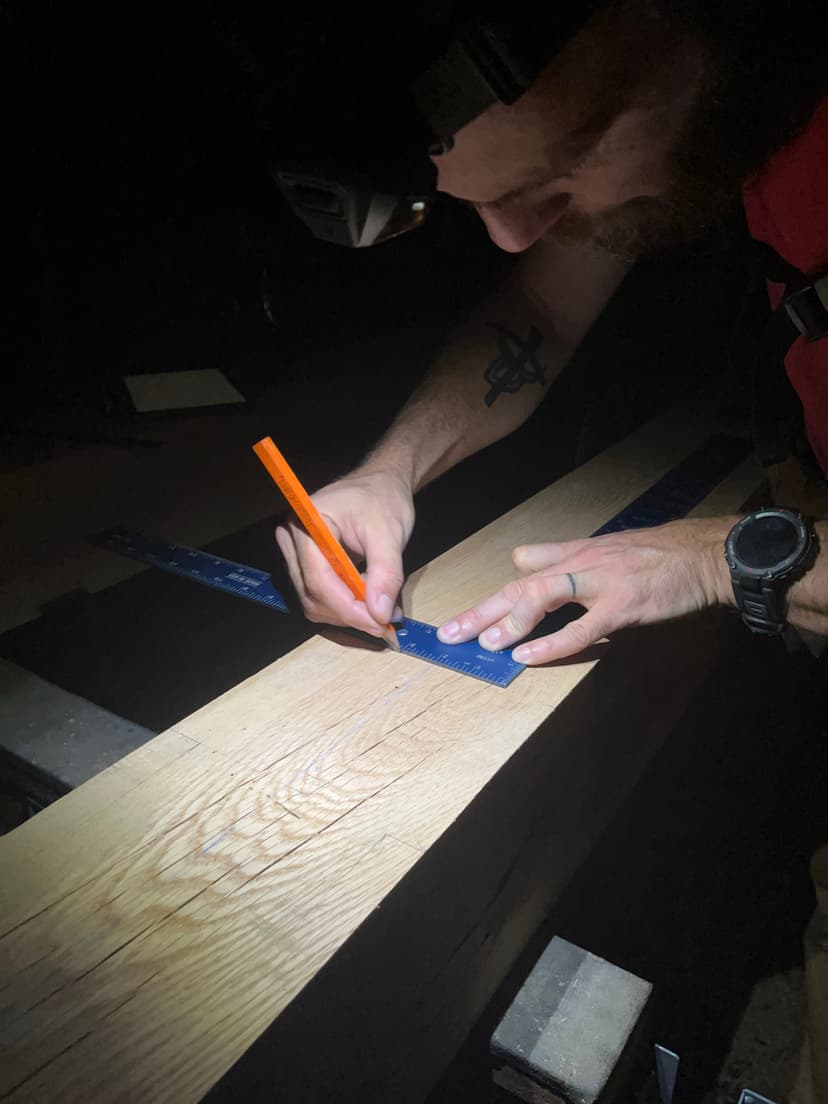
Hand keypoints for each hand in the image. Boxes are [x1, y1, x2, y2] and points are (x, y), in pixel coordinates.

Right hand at [276, 466, 414, 636]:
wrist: (380, 484)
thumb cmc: (383, 499)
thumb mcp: (391, 533)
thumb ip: (386, 573)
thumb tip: (380, 613)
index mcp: (308, 523)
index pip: (318, 579)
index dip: (348, 607)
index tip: (379, 622)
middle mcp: (294, 540)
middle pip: (312, 595)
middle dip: (350, 613)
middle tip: (386, 620)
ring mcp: (297, 554)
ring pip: (314, 601)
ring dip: (348, 613)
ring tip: (381, 609)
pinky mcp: (307, 565)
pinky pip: (320, 597)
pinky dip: (345, 606)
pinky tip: (369, 602)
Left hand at [437, 518, 735, 662]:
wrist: (701, 554)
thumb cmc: (654, 554)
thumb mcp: (603, 548)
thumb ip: (561, 557)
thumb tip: (522, 562)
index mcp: (573, 554)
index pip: (521, 570)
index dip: (493, 595)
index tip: (465, 619)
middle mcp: (578, 564)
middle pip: (519, 586)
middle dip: (482, 610)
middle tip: (451, 635)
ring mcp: (599, 583)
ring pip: (542, 597)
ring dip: (509, 621)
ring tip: (483, 644)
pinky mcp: (621, 605)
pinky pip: (580, 627)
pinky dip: (551, 643)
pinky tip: (528, 656)